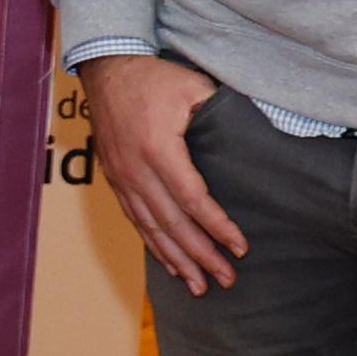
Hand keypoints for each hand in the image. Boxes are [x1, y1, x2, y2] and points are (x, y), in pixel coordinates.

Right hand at [87, 52, 244, 292]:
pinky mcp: (115, 180)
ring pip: (151, 228)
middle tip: (226, 278)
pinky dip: (154, 246)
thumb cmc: (153, 77)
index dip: (217, 226)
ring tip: (199, 286)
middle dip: (201, 255)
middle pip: (172, 223)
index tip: (240, 246)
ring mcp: (122, 178)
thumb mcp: (193, 87)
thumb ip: (218, 115)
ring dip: (176, 260)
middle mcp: (135, 170)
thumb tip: (251, 142)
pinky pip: (136, 221)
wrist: (106, 69)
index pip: (193, 199)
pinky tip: (169, 264)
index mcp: (158, 148)